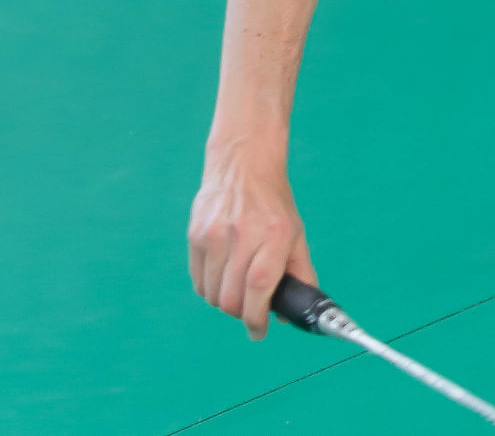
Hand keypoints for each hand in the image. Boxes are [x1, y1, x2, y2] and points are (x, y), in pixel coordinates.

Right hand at [188, 137, 316, 338]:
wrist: (243, 164)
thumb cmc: (272, 203)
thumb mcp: (295, 232)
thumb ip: (299, 273)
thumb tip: (293, 315)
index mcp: (275, 234)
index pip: (260, 287)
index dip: (257, 318)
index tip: (259, 331)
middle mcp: (244, 234)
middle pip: (232, 299)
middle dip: (242, 314)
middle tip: (250, 309)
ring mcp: (215, 234)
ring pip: (212, 295)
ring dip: (225, 302)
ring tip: (237, 287)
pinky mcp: (195, 235)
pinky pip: (198, 281)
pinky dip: (210, 288)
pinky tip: (221, 275)